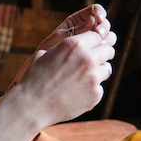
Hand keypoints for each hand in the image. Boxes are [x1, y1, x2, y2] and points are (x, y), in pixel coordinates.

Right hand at [6, 4, 116, 124]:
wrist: (32, 105)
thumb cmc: (34, 78)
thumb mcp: (44, 54)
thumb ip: (63, 47)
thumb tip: (74, 44)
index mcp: (74, 44)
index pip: (96, 36)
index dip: (93, 42)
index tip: (90, 48)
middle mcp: (87, 58)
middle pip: (108, 50)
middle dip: (102, 55)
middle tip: (92, 62)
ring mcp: (93, 77)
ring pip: (106, 69)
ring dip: (97, 72)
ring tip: (81, 79)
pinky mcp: (95, 94)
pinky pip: (99, 88)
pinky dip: (90, 89)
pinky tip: (75, 93)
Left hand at [39, 4, 115, 50]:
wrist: (45, 69)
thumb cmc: (48, 50)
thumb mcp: (60, 37)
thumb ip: (77, 29)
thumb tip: (93, 20)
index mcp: (78, 21)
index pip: (95, 10)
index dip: (100, 13)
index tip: (99, 19)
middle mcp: (88, 31)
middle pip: (106, 24)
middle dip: (104, 28)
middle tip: (99, 33)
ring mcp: (93, 44)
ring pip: (109, 38)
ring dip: (107, 40)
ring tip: (98, 45)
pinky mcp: (96, 57)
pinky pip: (107, 53)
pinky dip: (106, 54)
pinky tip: (100, 57)